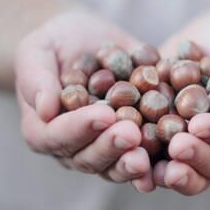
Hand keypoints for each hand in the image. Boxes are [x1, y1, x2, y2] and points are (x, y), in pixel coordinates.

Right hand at [14, 8, 154, 191]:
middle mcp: (72, 147)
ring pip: (115, 167)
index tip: (104, 114)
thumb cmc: (55, 44)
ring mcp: (102, 149)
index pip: (57, 135)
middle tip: (131, 133)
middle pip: (88, 158)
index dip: (80, 128)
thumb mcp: (37, 51)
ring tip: (149, 156)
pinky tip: (172, 160)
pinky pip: (143, 160)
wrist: (86, 42)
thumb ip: (37, 78)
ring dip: (132, 164)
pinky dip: (157, 164)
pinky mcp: (131, 145)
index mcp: (43, 129)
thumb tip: (45, 109)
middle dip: (111, 147)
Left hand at [154, 11, 209, 195]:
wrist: (206, 39)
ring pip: (191, 174)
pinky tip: (132, 165)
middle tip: (176, 147)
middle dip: (197, 157)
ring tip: (156, 171)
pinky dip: (147, 170)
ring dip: (174, 176)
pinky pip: (160, 164)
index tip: (199, 125)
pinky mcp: (169, 146)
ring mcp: (198, 149)